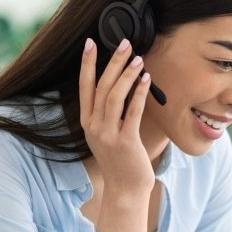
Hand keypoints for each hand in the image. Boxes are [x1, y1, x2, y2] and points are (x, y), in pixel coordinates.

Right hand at [78, 37, 154, 191]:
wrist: (125, 189)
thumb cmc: (121, 160)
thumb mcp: (108, 135)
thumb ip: (108, 113)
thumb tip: (120, 86)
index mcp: (87, 122)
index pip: (85, 87)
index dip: (87, 64)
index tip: (90, 43)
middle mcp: (94, 126)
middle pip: (101, 87)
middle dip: (111, 62)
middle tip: (123, 43)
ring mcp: (108, 134)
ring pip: (114, 96)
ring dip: (126, 75)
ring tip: (137, 58)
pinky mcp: (125, 141)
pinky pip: (131, 111)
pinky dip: (139, 93)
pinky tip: (146, 80)